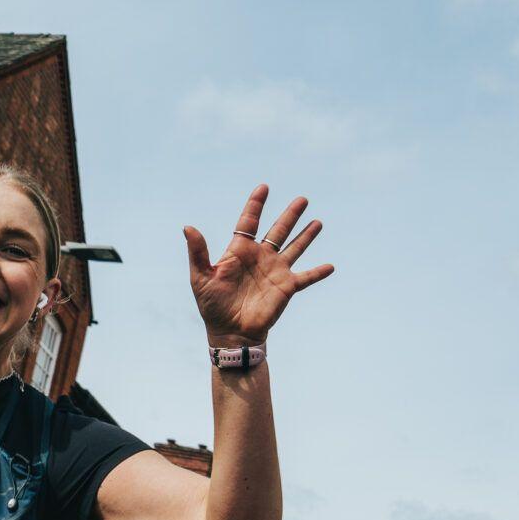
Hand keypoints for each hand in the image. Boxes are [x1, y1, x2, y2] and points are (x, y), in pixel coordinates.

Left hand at [183, 186, 333, 345]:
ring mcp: (275, 271)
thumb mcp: (201, 277)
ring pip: (294, 248)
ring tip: (318, 222)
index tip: (264, 187)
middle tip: (302, 199)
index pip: (249, 221)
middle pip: (278, 230)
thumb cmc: (212, 306)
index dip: (256, 204)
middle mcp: (260, 257)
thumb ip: (197, 252)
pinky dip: (318, 272)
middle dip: (290, 215)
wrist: (230, 332)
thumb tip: (187, 227)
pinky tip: (331, 266)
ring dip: (307, 236)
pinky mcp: (286, 287)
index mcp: (240, 250)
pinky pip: (306, 277)